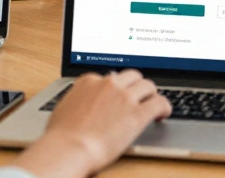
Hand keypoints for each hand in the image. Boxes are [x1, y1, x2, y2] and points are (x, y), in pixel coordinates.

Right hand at [22, 71, 170, 175]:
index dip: (116, 87)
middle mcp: (108, 84)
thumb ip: (77, 100)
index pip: (110, 77)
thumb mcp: (63, 109)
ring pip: (147, 85)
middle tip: (139, 96)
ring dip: (150, 94)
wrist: (68, 149)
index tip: (119, 94)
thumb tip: (80, 103)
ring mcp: (124, 97)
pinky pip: (159, 103)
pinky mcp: (137, 114)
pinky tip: (163, 113)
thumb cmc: (60, 137)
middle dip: (136, 85)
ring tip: (152, 104)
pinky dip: (164, 106)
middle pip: (131, 76)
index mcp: (88, 81)